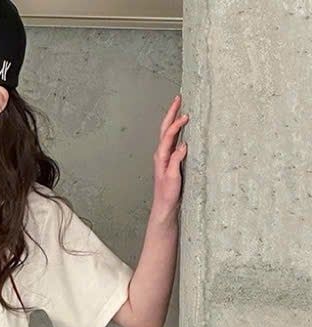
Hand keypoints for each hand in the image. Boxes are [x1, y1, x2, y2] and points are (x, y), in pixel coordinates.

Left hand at [152, 94, 187, 217]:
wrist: (164, 206)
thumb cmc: (167, 194)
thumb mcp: (172, 178)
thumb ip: (176, 161)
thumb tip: (183, 145)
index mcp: (161, 156)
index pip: (168, 135)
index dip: (177, 124)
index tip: (187, 116)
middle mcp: (161, 154)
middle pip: (165, 129)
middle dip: (171, 113)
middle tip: (178, 98)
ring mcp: (165, 157)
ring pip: (168, 133)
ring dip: (173, 119)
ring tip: (180, 107)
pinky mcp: (170, 161)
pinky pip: (173, 140)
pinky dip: (177, 130)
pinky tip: (183, 127)